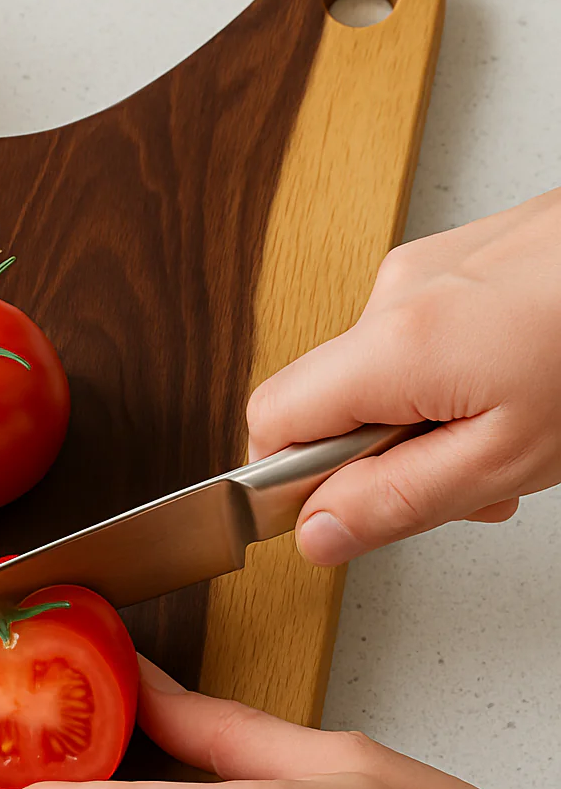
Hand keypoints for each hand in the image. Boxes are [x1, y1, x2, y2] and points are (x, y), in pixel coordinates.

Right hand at [246, 187, 560, 564]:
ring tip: (512, 433)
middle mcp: (395, 291)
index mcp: (392, 345)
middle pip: (330, 400)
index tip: (352, 509)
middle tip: (466, 482)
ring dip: (429, 418)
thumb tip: (317, 534)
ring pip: (383, 371)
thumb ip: (398, 502)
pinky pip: (423, 332)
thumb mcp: (507, 459)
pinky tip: (518, 386)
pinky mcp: (464, 254)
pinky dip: (457, 374)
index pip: (270, 424)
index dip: (297, 480)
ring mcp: (429, 264)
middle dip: (383, 456)